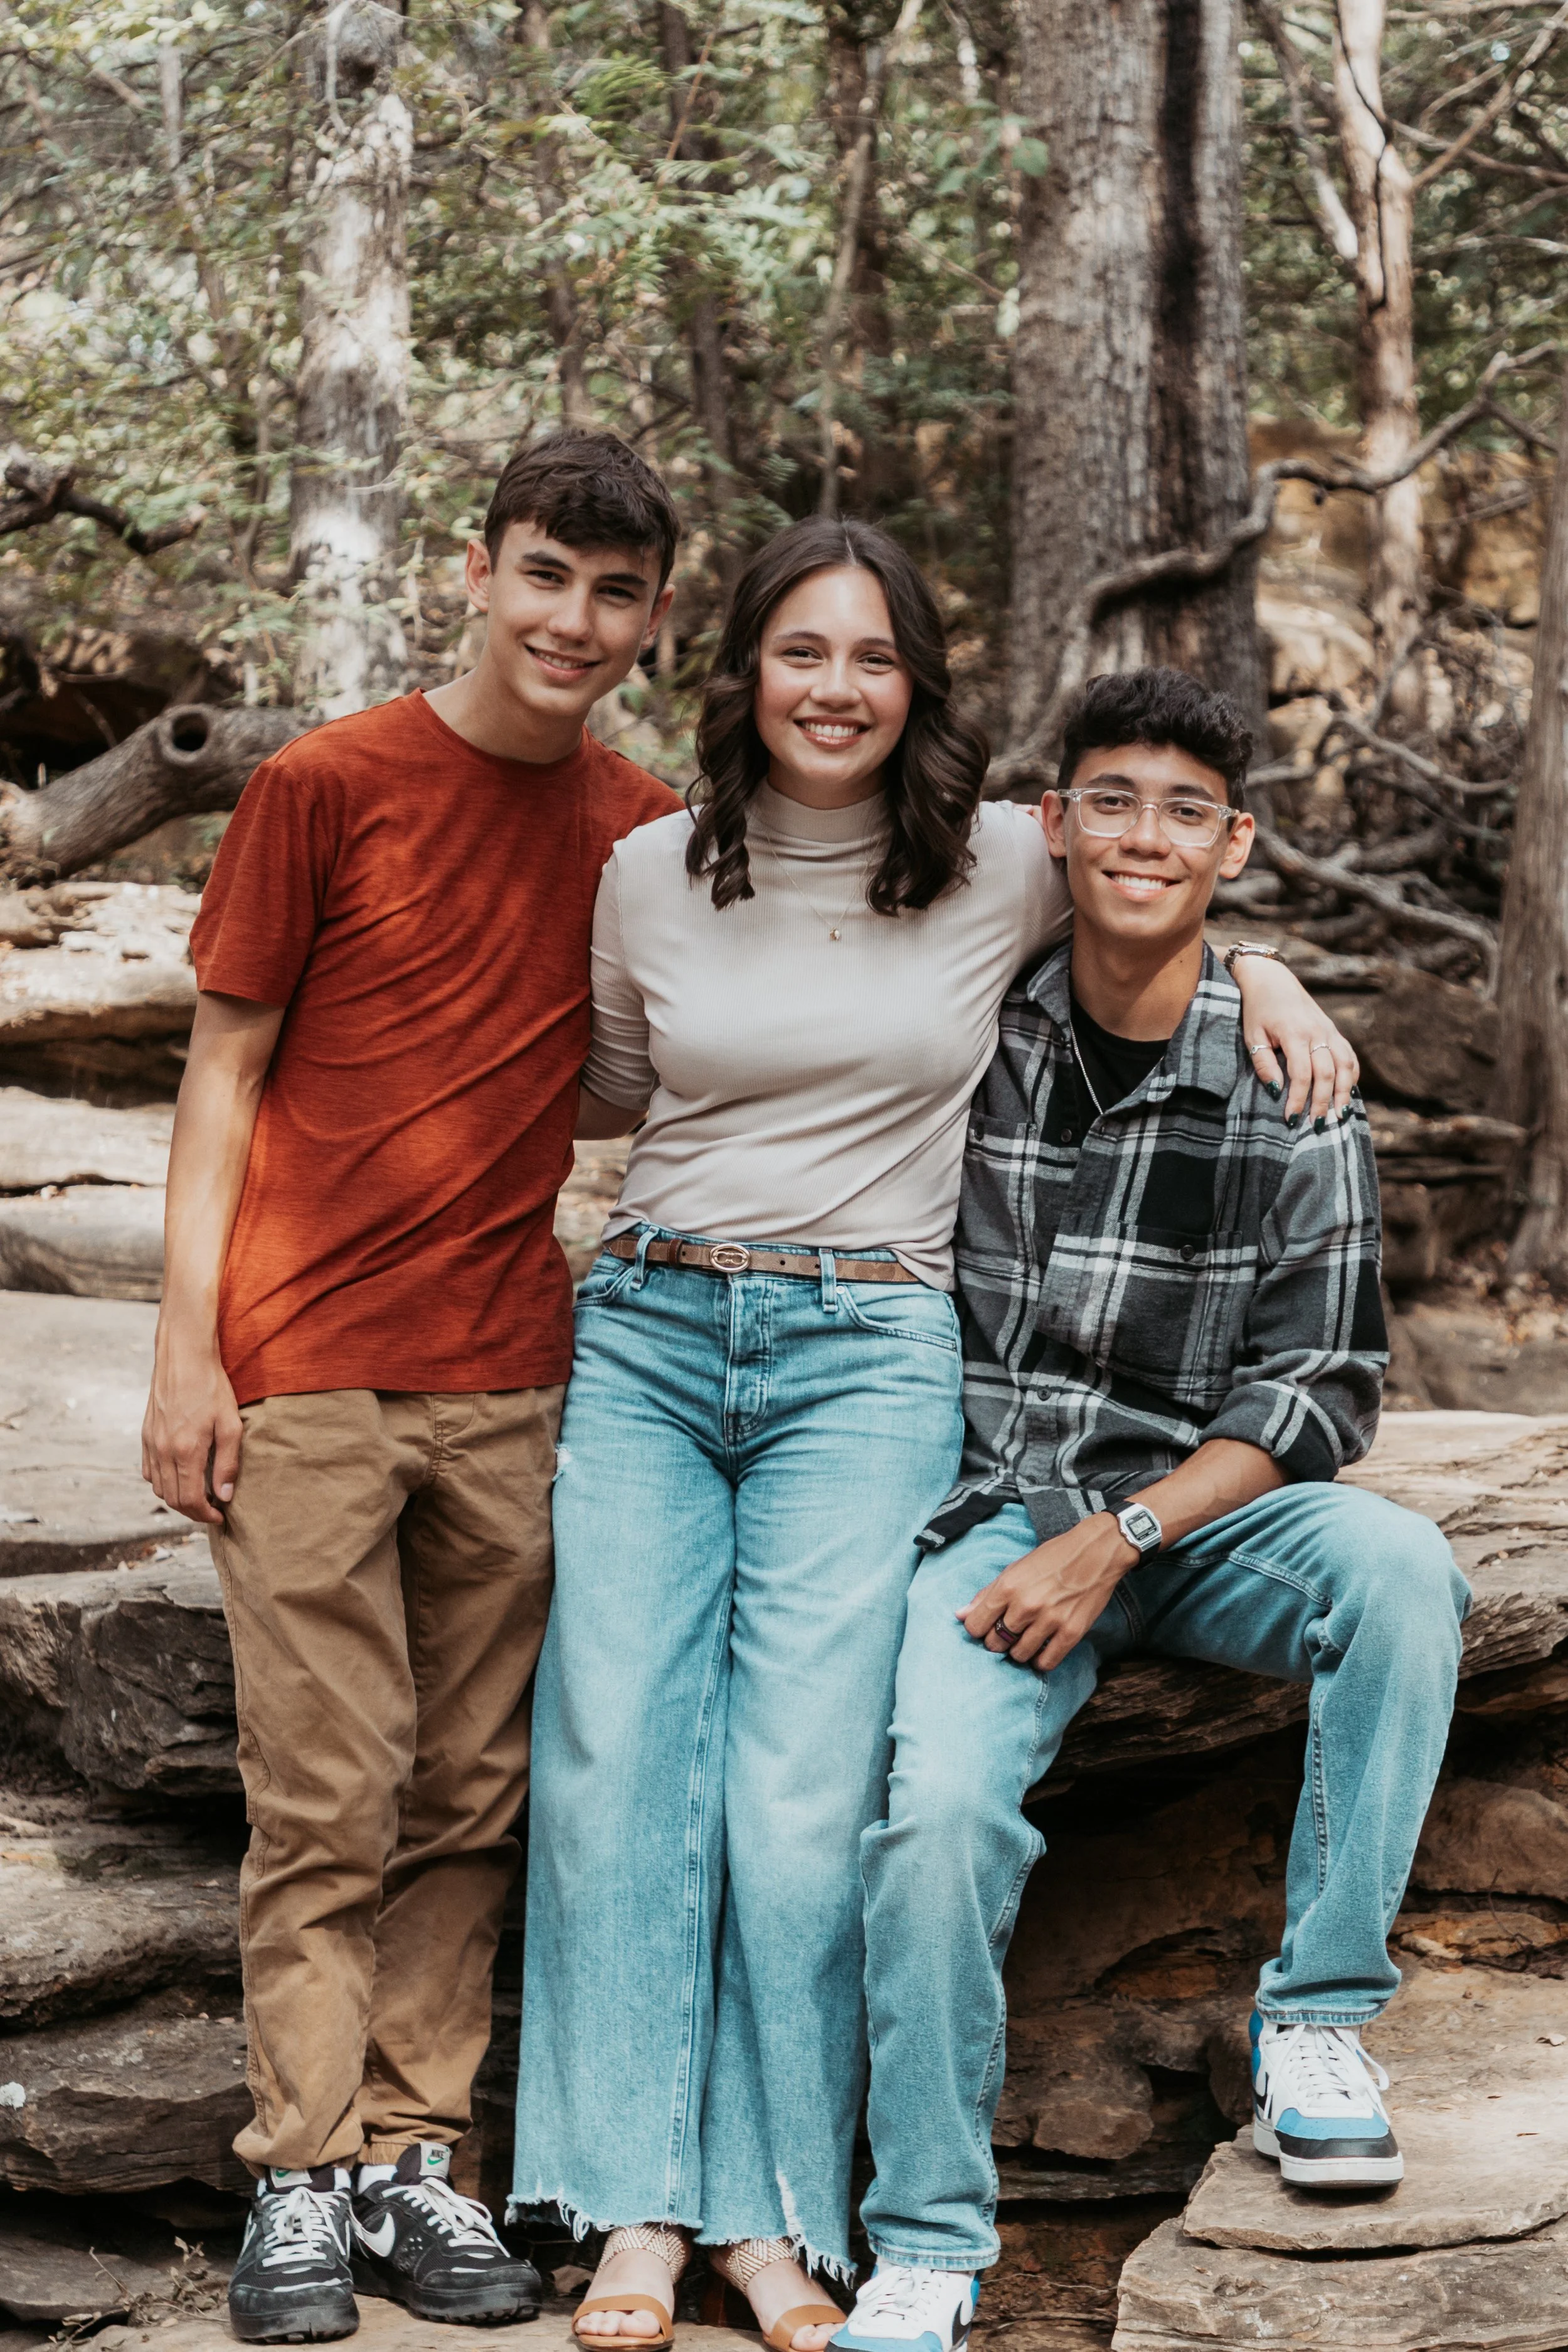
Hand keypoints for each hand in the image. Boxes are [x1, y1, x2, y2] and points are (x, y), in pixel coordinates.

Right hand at [141, 1327, 243, 1526]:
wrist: (183, 1357)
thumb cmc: (211, 1387)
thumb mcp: (230, 1424)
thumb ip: (227, 1463)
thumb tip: (225, 1495)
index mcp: (186, 1451)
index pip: (191, 1500)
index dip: (206, 1515)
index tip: (220, 1516)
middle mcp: (163, 1451)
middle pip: (173, 1499)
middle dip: (193, 1511)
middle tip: (212, 1510)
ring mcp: (151, 1443)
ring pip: (159, 1488)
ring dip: (177, 1499)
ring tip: (199, 1495)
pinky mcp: (145, 1435)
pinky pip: (149, 1471)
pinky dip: (163, 1483)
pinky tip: (179, 1477)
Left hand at [957, 1513, 1137, 1672]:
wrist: (1096, 1551)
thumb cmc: (1053, 1557)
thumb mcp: (1015, 1569)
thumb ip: (987, 1594)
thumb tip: (960, 1615)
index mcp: (1008, 1587)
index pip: (975, 1626)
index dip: (978, 1629)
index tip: (986, 1627)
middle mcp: (1026, 1605)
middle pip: (995, 1644)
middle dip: (997, 1642)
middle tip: (1008, 1633)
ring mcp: (1049, 1620)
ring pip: (1019, 1655)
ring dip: (1019, 1651)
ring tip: (1026, 1639)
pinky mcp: (1071, 1632)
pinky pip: (1046, 1662)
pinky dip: (1040, 1661)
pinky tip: (1042, 1649)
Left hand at [1232, 956, 1358, 1125]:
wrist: (1272, 979)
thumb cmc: (1258, 1010)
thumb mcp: (1252, 1036)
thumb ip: (1264, 1064)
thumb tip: (1276, 1091)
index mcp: (1294, 1034)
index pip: (1301, 1074)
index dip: (1298, 1099)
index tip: (1291, 1119)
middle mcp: (1317, 1032)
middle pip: (1327, 1074)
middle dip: (1324, 1102)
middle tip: (1318, 1126)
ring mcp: (1329, 1031)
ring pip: (1345, 1066)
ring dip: (1344, 1093)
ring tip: (1340, 1116)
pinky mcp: (1334, 1031)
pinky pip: (1349, 1056)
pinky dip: (1352, 1076)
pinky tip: (1347, 1093)